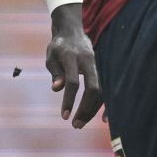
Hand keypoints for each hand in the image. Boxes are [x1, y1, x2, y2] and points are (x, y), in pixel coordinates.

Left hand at [43, 2, 102, 128]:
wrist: (72, 31)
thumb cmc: (58, 47)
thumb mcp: (51, 57)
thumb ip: (55, 73)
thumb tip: (57, 89)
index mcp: (72, 57)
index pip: (73, 82)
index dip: (69, 99)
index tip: (64, 116)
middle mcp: (88, 61)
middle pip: (92, 89)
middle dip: (85, 109)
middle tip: (76, 125)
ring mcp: (97, 66)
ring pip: (101, 91)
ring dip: (92, 110)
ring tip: (80, 123)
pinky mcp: (101, 70)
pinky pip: (105, 89)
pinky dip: (104, 105)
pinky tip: (102, 118)